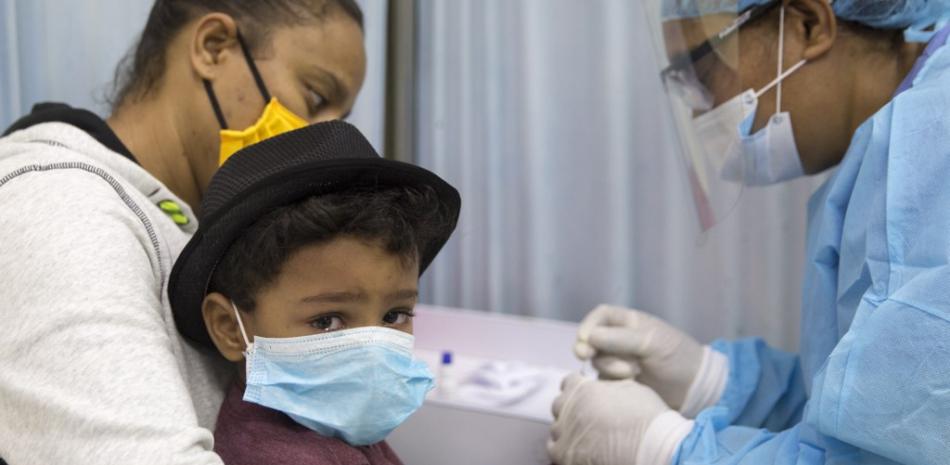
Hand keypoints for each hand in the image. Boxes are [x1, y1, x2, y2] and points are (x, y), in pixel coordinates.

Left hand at [547, 374, 693, 464]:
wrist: (654, 447)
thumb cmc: (648, 418)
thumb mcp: (629, 387)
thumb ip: (606, 384)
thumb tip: (599, 387)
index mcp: (583, 388)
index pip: (569, 383)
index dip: (578, 389)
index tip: (586, 397)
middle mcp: (569, 408)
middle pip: (559, 405)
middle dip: (571, 409)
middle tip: (589, 418)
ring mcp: (565, 433)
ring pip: (557, 428)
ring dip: (568, 430)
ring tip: (587, 436)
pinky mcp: (565, 455)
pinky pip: (555, 449)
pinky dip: (565, 449)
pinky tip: (581, 450)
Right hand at [573, 305, 704, 410]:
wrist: (694, 388)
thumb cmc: (676, 357)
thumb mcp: (651, 342)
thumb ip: (620, 339)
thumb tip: (589, 337)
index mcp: (629, 322)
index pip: (600, 316)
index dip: (589, 325)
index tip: (585, 339)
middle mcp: (620, 340)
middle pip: (591, 339)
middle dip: (586, 347)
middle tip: (585, 356)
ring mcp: (619, 361)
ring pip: (598, 361)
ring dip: (610, 366)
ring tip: (633, 372)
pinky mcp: (620, 382)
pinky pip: (603, 379)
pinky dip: (611, 381)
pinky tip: (629, 383)